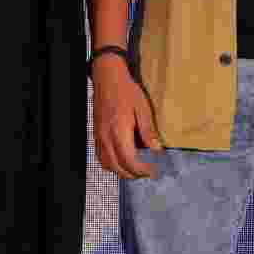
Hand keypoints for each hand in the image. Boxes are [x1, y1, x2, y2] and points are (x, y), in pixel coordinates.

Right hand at [92, 58, 162, 178]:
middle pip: (117, 167)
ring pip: (106, 164)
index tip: (152, 171)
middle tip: (146, 173)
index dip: (141, 170)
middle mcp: (106, 138)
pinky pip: (100, 157)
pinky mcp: (96, 134)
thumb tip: (157, 149)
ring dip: (120, 172)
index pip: (129, 161)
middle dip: (132, 174)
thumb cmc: (126, 91)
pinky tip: (120, 161)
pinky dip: (110, 164)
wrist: (107, 78)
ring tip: (135, 170)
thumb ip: (148, 130)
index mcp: (119, 132)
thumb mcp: (142, 108)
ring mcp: (99, 137)